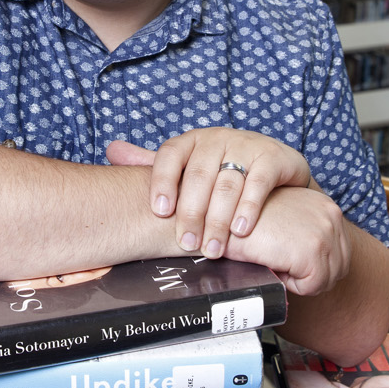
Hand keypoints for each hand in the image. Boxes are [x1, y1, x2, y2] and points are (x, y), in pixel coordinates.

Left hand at [106, 127, 312, 256]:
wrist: (277, 170)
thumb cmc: (224, 172)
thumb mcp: (191, 167)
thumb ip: (156, 165)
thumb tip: (111, 150)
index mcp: (192, 140)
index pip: (170, 155)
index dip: (162, 181)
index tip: (159, 212)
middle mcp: (218, 138)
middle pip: (199, 175)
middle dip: (192, 213)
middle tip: (186, 244)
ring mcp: (247, 145)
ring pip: (227, 183)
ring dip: (218, 220)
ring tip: (212, 249)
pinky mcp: (273, 158)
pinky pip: (258, 183)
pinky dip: (248, 208)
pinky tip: (240, 231)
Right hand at [225, 184, 350, 296]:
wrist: (224, 216)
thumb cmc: (246, 220)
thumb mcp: (286, 219)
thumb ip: (304, 233)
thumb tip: (312, 266)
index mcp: (326, 206)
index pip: (340, 253)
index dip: (313, 265)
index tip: (288, 257)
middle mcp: (332, 216)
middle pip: (338, 267)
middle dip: (311, 275)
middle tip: (282, 264)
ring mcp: (324, 233)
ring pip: (326, 279)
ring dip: (300, 279)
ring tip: (276, 262)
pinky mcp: (311, 252)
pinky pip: (311, 287)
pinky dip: (291, 285)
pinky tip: (273, 265)